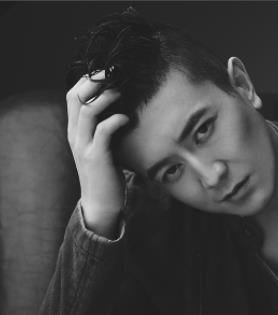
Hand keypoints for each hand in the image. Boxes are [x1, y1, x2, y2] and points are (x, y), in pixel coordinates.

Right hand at [66, 70, 129, 237]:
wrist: (101, 203)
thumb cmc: (106, 172)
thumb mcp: (103, 145)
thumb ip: (106, 128)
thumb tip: (125, 108)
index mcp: (75, 130)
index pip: (73, 95)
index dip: (87, 81)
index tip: (107, 72)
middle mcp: (76, 135)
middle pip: (75, 97)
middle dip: (93, 82)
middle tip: (114, 73)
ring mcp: (84, 146)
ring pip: (86, 111)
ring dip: (105, 98)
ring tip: (121, 91)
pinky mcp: (96, 158)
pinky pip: (103, 132)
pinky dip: (115, 120)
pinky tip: (127, 118)